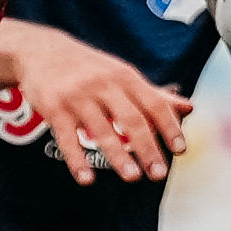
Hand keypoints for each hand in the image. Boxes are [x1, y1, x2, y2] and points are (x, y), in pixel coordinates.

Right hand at [0, 20, 190, 182]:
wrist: (41, 51)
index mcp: (124, 77)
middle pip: (131, 119)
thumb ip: (153, 94)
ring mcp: (77, 96)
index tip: (180, 150)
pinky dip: (77, 160)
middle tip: (159, 174)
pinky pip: (67, 138)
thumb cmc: (89, 68)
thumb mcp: (121, 75)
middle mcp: (103, 85)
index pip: (153, 103)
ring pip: (101, 130)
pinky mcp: (54, 108)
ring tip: (132, 177)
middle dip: (148, 147)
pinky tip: (86, 179)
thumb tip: (189, 108)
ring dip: (118, 156)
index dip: (169, 127)